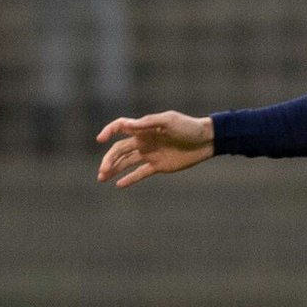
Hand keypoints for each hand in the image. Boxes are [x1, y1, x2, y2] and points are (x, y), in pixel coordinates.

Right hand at [95, 112, 214, 187]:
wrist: (207, 140)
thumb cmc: (189, 127)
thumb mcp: (169, 120)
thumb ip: (148, 122)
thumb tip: (127, 124)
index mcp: (144, 128)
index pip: (120, 127)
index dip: (108, 131)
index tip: (100, 140)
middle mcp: (143, 141)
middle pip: (119, 150)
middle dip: (109, 160)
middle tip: (102, 172)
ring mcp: (150, 154)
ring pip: (126, 162)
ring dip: (114, 170)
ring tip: (102, 178)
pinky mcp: (158, 166)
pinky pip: (140, 173)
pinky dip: (130, 179)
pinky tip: (118, 185)